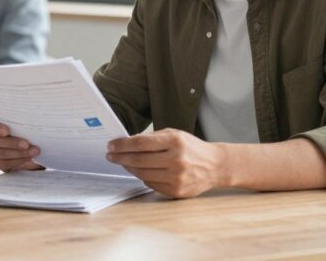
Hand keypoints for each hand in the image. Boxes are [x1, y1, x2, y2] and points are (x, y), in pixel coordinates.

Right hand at [0, 116, 43, 171]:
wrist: (27, 144)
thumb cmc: (22, 127)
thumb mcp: (20, 122)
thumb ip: (20, 121)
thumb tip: (31, 121)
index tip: (7, 131)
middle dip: (12, 143)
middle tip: (26, 144)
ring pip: (0, 153)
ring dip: (18, 153)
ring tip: (33, 152)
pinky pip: (4, 164)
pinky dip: (18, 161)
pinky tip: (28, 158)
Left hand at [106, 128, 226, 197]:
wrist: (215, 166)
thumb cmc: (191, 148)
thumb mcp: (174, 135)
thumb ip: (151, 138)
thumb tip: (126, 143)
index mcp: (175, 142)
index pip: (141, 143)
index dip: (122, 145)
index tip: (111, 145)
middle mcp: (176, 160)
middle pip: (138, 160)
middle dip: (120, 157)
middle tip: (110, 155)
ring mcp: (176, 177)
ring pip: (142, 173)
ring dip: (129, 167)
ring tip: (122, 162)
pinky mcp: (176, 191)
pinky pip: (150, 184)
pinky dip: (142, 177)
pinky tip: (139, 170)